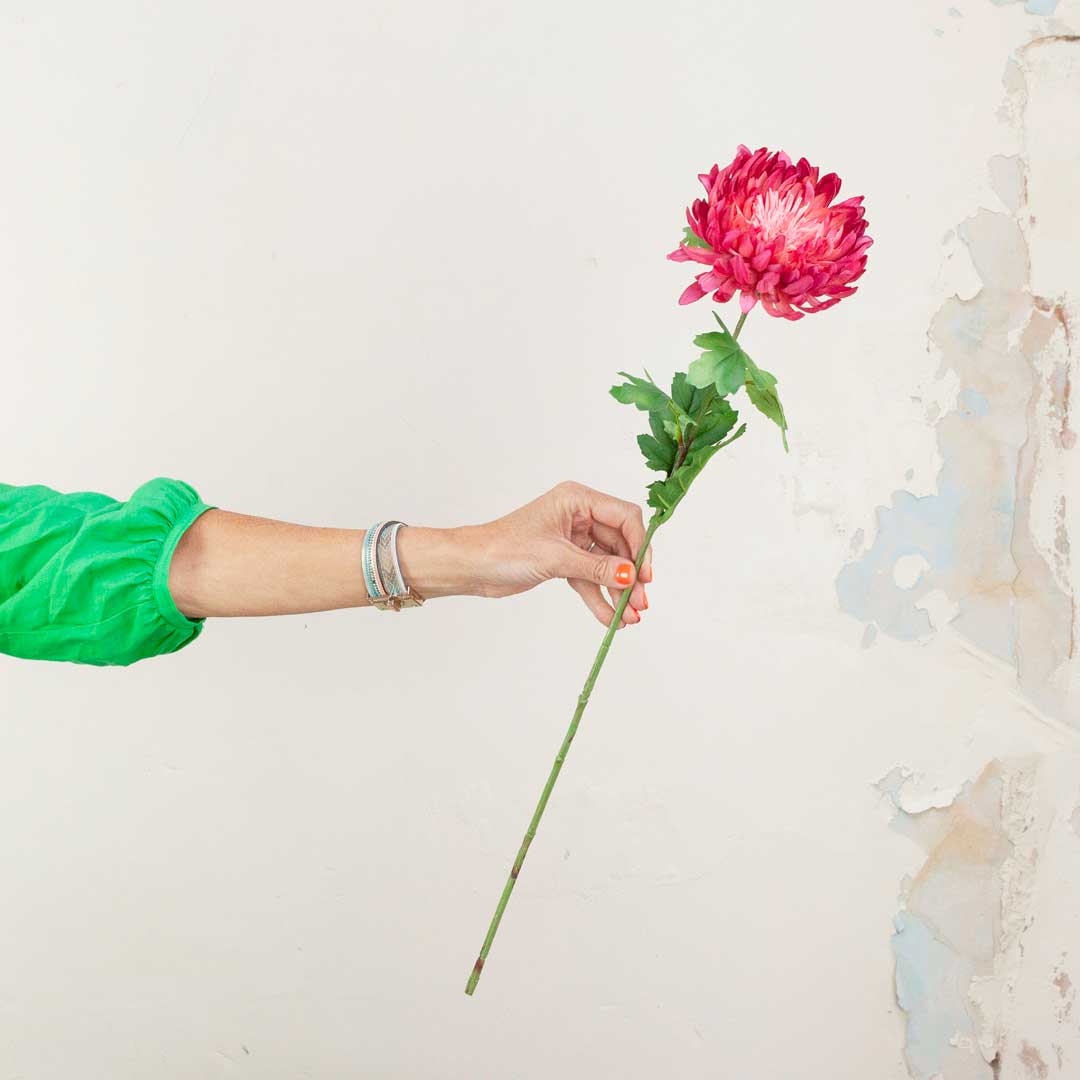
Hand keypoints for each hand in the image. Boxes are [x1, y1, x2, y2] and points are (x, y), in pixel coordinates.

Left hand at [396, 481, 653, 626]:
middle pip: (619, 544)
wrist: (471, 566)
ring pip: (606, 565)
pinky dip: (599, 597)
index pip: (624, 517)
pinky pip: (589, 578)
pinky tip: (610, 619)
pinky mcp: (563, 560)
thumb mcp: (555, 558)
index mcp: (577, 499)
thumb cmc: (504, 549)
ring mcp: (572, 538)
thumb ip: (596, 568)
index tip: (645, 576)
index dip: (639, 545)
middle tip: (640, 603)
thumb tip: (630, 576)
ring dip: (618, 591)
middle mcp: (578, 515)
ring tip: (629, 618)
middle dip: (630, 575)